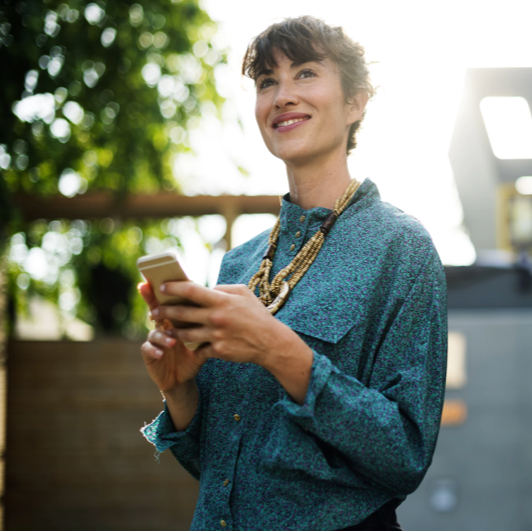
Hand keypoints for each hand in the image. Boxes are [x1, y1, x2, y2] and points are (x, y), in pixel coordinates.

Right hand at [138, 282, 206, 392]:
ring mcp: (155, 339)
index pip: (171, 300)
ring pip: (154, 331)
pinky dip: (154, 350)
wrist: (185, 376)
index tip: (161, 281)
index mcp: (176, 317)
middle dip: (153, 304)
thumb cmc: (195, 352)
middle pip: (156, 310)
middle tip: (158, 305)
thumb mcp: (205, 335)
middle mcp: (163, 325)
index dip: (164, 291)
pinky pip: (148, 349)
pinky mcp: (150, 354)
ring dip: (162, 335)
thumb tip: (221, 299)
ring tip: (172, 341)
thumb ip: (209, 319)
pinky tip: (161, 353)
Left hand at [152, 282, 287, 365]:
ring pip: (185, 333)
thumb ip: (223, 288)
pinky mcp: (217, 351)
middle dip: (164, 311)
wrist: (270, 342)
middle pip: (181, 313)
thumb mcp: (243, 293)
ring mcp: (216, 335)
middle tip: (154, 310)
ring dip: (173, 331)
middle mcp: (216, 317)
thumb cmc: (256, 314)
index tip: (162, 287)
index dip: (173, 287)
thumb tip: (207, 288)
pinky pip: (198, 349)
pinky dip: (193, 347)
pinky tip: (187, 345)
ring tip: (166, 329)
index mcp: (221, 300)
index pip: (190, 290)